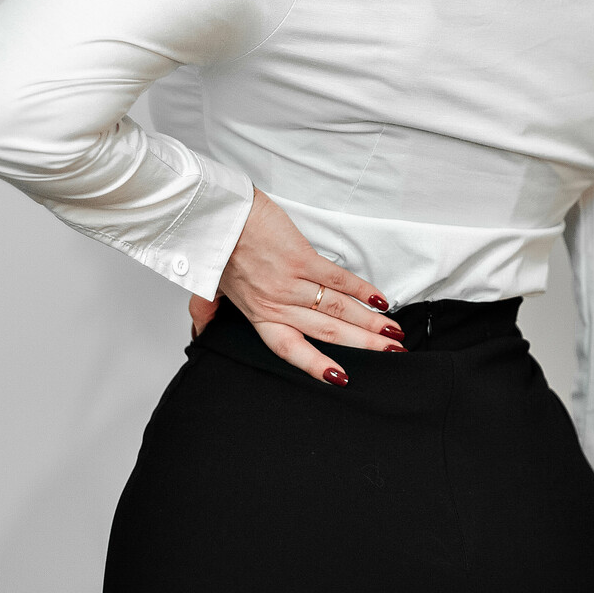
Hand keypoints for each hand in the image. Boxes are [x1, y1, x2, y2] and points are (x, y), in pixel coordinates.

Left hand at [189, 188, 404, 384]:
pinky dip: (362, 290)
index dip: (316, 365)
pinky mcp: (300, 257)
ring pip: (338, 309)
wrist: (213, 214)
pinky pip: (338, 279)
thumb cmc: (212, 246)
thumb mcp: (207, 287)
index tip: (341, 378)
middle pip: (327, 331)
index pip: (291, 348)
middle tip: (391, 356)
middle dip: (363, 346)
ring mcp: (290, 281)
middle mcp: (276, 303)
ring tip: (393, 334)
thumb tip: (200, 331)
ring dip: (370, 323)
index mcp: (257, 313)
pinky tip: (381, 300)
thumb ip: (207, 311)